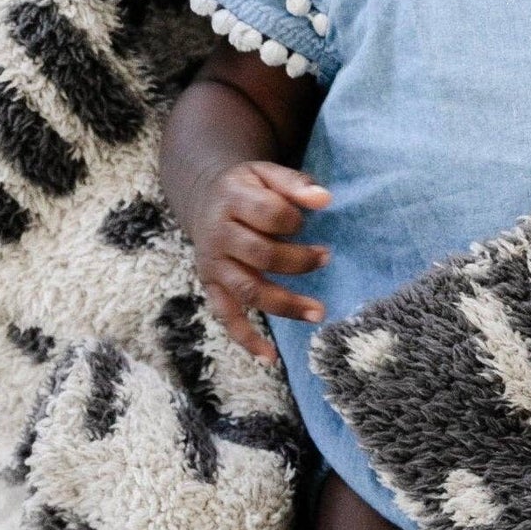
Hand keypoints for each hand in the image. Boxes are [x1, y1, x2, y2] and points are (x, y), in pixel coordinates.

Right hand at [191, 161, 331, 362]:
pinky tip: (270, 356)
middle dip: (298, 260)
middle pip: (261, 255)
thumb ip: (296, 183)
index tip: (308, 221)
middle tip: (327, 257)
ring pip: (248, 290)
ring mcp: (213, 264)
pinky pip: (226, 317)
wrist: (203, 198)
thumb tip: (326, 200)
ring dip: (285, 304)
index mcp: (232, 199)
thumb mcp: (266, 173)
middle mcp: (218, 234)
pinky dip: (246, 339)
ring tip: (318, 312)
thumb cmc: (247, 188)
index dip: (294, 219)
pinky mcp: (211, 286)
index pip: (269, 213)